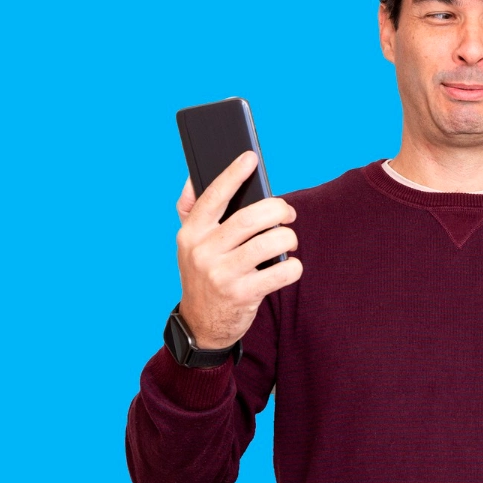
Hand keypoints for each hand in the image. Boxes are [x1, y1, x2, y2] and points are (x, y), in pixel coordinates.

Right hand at [175, 151, 302, 348]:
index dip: (233, 174)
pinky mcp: (243, 295)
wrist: (201, 324)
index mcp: (191, 234)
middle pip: (252, 218)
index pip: (213, 197)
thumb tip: (194, 176)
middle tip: (288, 214)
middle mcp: (204, 252)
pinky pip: (282, 272)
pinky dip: (293, 266)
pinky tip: (289, 266)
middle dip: (279, 210)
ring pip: (271, 242)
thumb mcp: (189, 244)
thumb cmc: (203, 274)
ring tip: (288, 241)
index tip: (250, 158)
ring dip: (288, 238)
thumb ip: (191, 211)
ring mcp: (223, 274)